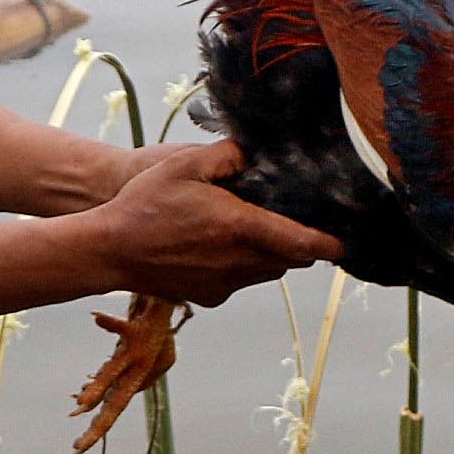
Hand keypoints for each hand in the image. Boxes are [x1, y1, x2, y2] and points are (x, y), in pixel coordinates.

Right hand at [93, 141, 337, 304]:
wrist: (109, 250)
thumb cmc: (145, 203)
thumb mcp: (185, 163)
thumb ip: (228, 155)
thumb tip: (251, 157)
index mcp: (240, 228)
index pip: (303, 244)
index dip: (329, 245)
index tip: (344, 243)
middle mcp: (238, 263)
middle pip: (290, 260)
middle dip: (298, 244)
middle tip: (294, 222)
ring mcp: (224, 285)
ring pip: (267, 272)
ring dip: (270, 255)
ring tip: (249, 230)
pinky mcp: (208, 298)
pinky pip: (239, 282)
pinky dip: (241, 267)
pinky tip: (217, 247)